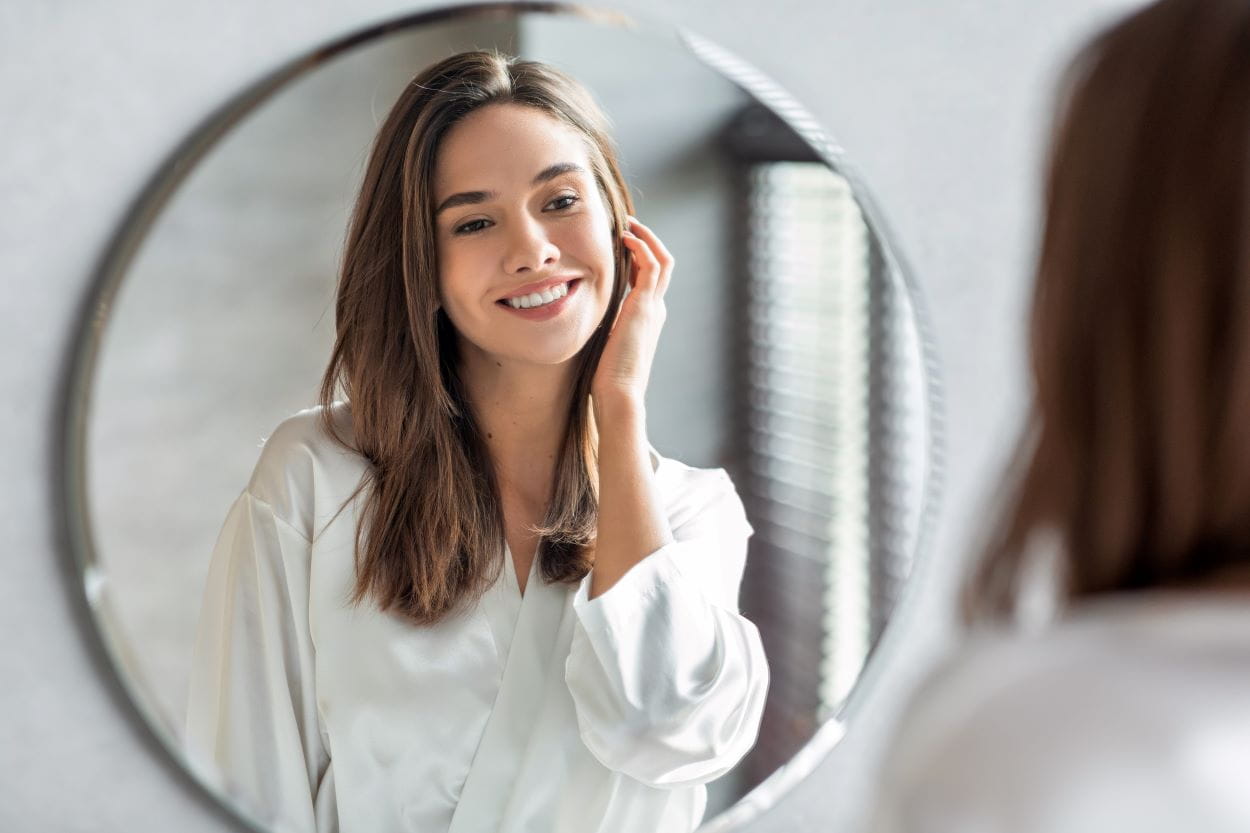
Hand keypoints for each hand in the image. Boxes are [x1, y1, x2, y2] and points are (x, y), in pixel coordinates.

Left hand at [591, 216, 672, 412]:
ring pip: (662, 260)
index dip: (637, 259)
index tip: (620, 245)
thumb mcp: (604, 345)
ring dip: (647, 238)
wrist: (620, 393)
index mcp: (645, 319)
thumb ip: (602, 328)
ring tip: (629, 224)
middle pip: (662, 265)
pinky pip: (652, 265)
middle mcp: (655, 309)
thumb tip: (584, 323)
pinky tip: (626, 238)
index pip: (647, 280)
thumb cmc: (607, 378)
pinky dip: (642, 247)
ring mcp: (653, 307)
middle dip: (647, 242)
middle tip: (628, 226)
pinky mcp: (646, 305)